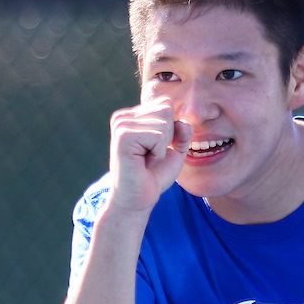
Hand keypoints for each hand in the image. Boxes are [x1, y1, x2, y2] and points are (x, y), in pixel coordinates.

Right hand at [108, 98, 191, 213]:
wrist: (139, 198)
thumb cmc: (155, 175)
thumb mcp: (175, 148)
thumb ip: (182, 131)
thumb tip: (182, 122)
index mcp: (132, 116)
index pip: (165, 104)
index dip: (171, 130)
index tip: (155, 149)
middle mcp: (123, 117)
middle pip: (166, 110)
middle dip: (167, 137)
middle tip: (150, 155)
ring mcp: (121, 125)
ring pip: (164, 123)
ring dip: (162, 147)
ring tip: (146, 160)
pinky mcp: (123, 136)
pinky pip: (158, 136)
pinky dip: (158, 153)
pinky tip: (144, 163)